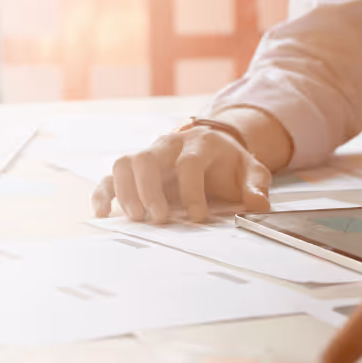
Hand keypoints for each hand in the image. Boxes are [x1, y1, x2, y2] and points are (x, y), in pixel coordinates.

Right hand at [92, 126, 272, 223]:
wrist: (214, 148)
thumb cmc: (229, 164)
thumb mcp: (250, 171)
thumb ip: (256, 185)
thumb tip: (259, 205)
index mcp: (199, 143)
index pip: (189, 163)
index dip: (192, 191)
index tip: (198, 217)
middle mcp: (168, 145)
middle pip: (148, 158)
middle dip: (151, 190)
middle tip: (160, 219)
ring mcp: (147, 155)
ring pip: (125, 163)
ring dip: (126, 191)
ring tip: (136, 217)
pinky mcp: (133, 170)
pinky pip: (109, 176)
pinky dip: (103, 193)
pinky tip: (103, 214)